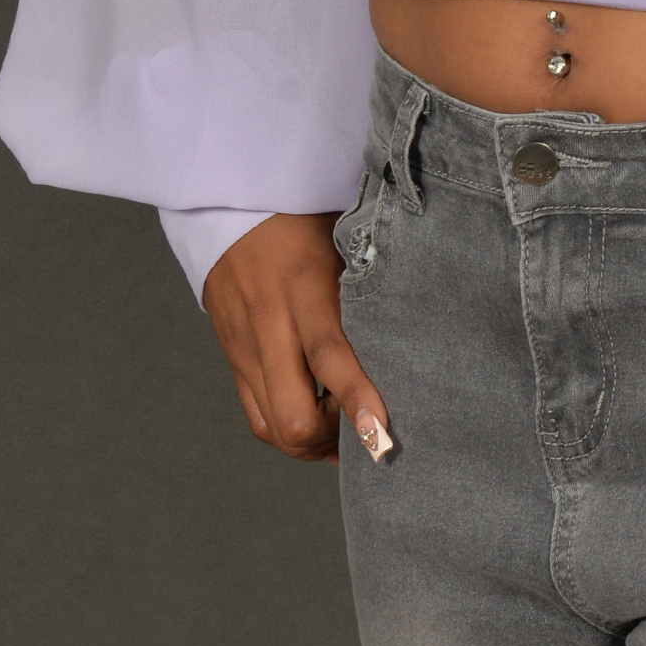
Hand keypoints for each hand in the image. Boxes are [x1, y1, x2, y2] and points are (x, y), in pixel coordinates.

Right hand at [202, 214, 393, 466]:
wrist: (230, 204)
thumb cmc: (305, 220)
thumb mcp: (344, 240)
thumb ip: (370, 288)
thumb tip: (415, 333)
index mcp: (303, 286)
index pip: (329, 354)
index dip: (356, 398)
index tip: (380, 432)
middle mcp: (270, 323)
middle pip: (293, 414)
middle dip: (332, 438)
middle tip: (366, 429)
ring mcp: (245, 346)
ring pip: (273, 427)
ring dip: (312, 442)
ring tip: (344, 431)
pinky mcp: (232, 358)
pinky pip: (257, 417)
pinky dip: (287, 430)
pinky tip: (317, 420)